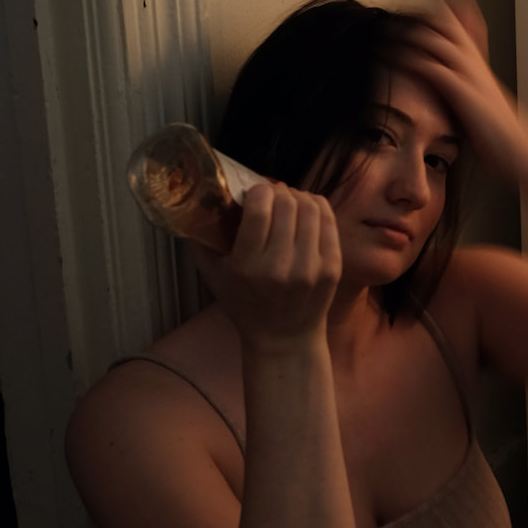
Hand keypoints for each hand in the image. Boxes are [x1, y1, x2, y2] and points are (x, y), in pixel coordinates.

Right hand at [191, 183, 340, 351]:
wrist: (283, 337)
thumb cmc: (244, 304)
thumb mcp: (213, 276)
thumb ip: (200, 239)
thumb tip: (194, 200)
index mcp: (249, 266)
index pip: (260, 209)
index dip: (258, 190)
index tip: (254, 191)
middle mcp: (281, 266)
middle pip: (287, 204)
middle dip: (278, 191)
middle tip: (272, 194)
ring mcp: (311, 267)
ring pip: (311, 207)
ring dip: (298, 196)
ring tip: (288, 199)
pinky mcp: (333, 267)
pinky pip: (328, 221)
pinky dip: (316, 207)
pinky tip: (306, 209)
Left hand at [399, 0, 527, 179]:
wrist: (519, 150)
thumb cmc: (500, 135)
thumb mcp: (483, 105)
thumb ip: (467, 93)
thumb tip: (458, 94)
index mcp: (478, 67)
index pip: (460, 28)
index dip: (444, 11)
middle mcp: (473, 65)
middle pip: (446, 25)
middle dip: (422, 13)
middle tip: (400, 4)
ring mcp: (467, 76)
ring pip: (436, 41)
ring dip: (409, 33)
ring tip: (386, 27)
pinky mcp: (460, 91)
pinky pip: (430, 67)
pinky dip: (409, 59)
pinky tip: (391, 56)